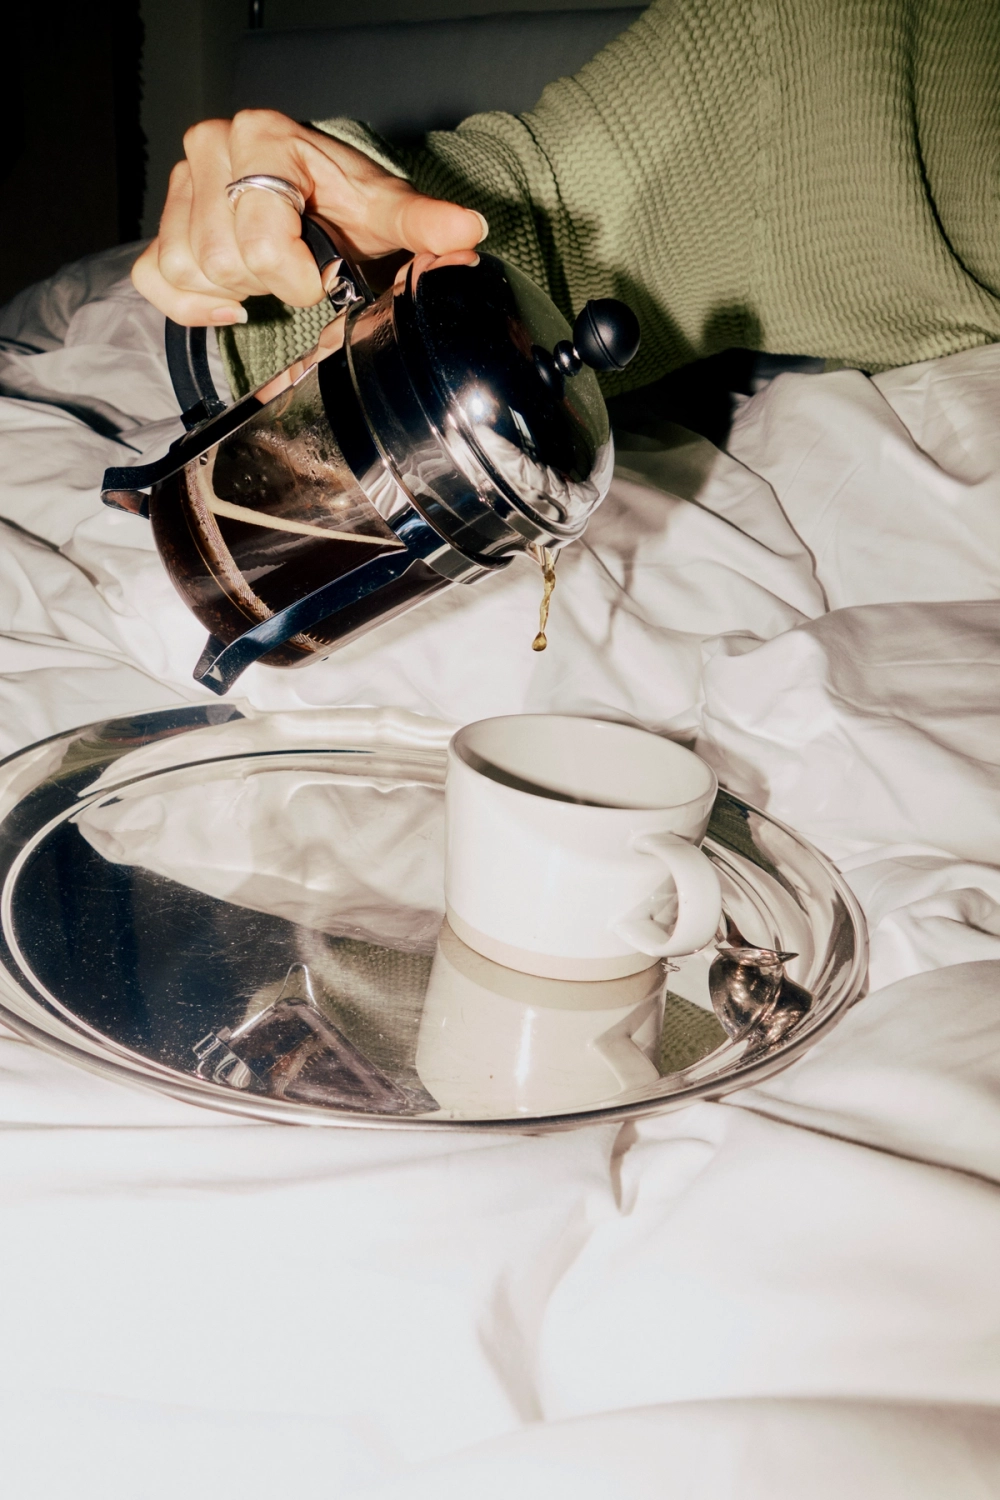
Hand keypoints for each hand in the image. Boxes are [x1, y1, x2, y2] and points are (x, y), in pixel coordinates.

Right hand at [132, 110, 487, 325]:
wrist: (312, 194)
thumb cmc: (342, 200)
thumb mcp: (384, 209)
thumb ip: (422, 221)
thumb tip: (468, 232)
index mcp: (264, 137)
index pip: (262, 238)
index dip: (298, 276)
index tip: (324, 273)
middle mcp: (212, 150)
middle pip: (223, 258)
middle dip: (269, 281)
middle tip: (297, 270)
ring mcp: (181, 187)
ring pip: (190, 269)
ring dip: (235, 288)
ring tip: (268, 273)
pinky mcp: (162, 225)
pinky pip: (156, 278)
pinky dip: (190, 303)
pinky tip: (229, 301)